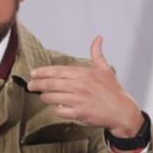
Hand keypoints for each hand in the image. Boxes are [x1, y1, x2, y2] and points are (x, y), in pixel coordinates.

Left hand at [28, 36, 144, 136]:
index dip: (42, 72)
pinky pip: (60, 111)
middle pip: (50, 84)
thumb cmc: (113, 91)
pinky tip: (56, 107)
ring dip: (45, 97)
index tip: (33, 73)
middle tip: (30, 85)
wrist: (122, 111)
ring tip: (43, 96)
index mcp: (83, 74)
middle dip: (37, 84)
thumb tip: (98, 39)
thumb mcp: (105, 69)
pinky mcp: (78, 113)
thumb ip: (97, 53)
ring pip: (52, 98)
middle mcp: (79, 86)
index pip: (57, 71)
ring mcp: (78, 100)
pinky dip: (56, 109)